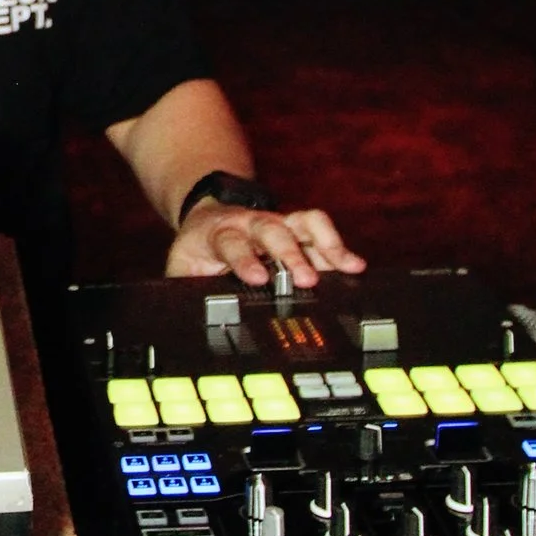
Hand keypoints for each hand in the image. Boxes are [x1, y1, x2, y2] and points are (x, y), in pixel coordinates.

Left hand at [166, 200, 362, 290]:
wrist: (207, 216)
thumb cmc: (197, 251)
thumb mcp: (181, 268)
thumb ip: (184, 289)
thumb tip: (186, 318)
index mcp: (218, 234)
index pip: (231, 244)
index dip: (245, 260)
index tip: (258, 278)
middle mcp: (250, 224)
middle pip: (273, 230)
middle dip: (291, 254)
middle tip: (306, 279)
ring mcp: (276, 223)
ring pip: (303, 223)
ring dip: (325, 244)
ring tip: (347, 268)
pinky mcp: (295, 227)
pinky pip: (319, 228)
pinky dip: (338, 246)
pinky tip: (354, 266)